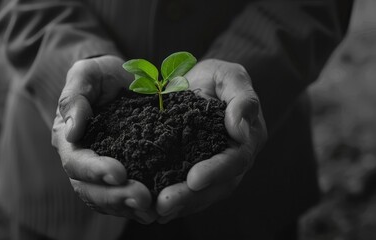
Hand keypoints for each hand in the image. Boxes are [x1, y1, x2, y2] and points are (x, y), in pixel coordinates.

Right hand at [51, 55, 157, 223]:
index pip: (75, 161)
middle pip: (90, 189)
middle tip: (142, 198)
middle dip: (115, 196)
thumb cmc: (101, 75)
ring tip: (151, 209)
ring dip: (127, 207)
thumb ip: (75, 98)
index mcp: (69, 139)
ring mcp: (100, 172)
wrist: (120, 81)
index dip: (95, 170)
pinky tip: (156, 209)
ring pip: (107, 200)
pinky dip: (137, 206)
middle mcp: (82, 161)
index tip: (119, 172)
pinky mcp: (122, 174)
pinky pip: (124, 197)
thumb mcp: (86, 74)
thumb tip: (71, 131)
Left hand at [156, 59, 267, 222]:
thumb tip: (239, 130)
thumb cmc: (218, 78)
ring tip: (156, 211)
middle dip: (191, 197)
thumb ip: (242, 99)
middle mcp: (232, 159)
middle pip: (217, 186)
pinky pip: (186, 189)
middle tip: (165, 205)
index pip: (235, 160)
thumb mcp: (231, 77)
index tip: (194, 179)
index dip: (216, 171)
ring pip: (201, 194)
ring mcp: (213, 167)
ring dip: (180, 204)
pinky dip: (173, 200)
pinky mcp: (193, 168)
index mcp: (246, 139)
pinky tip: (153, 209)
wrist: (200, 83)